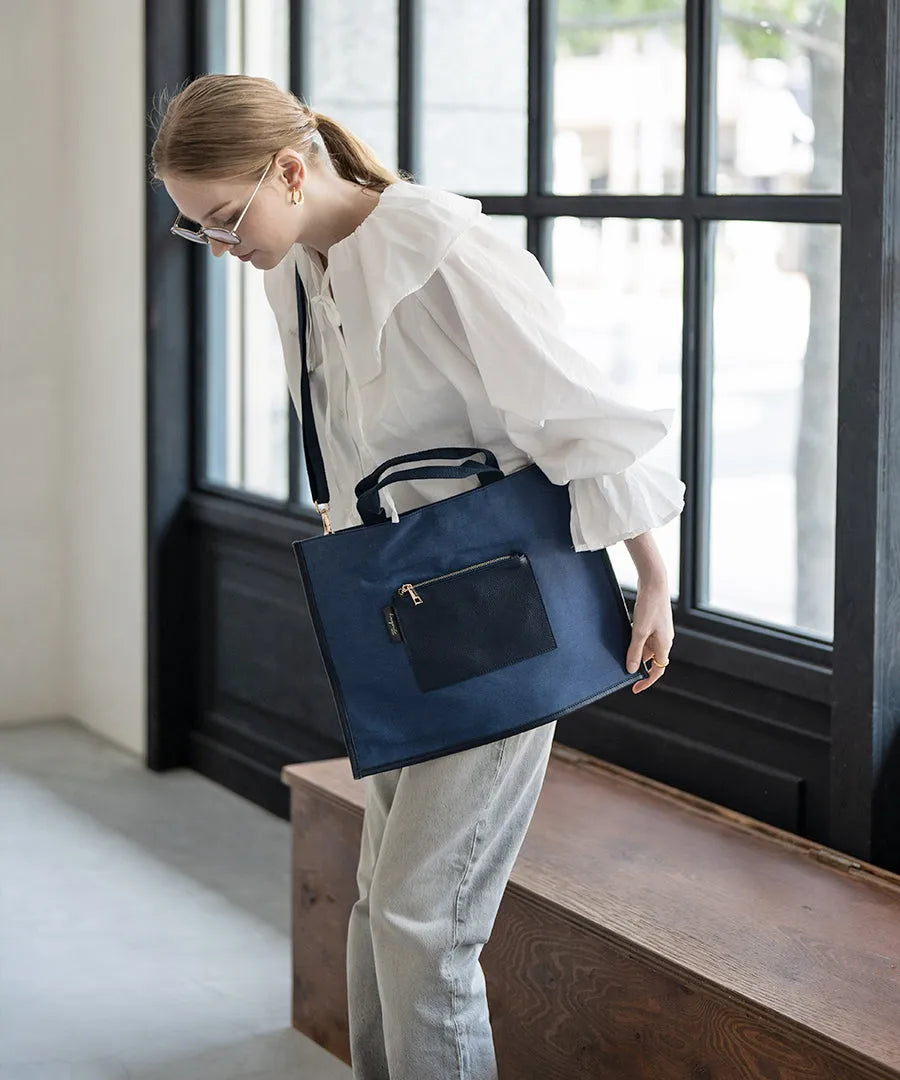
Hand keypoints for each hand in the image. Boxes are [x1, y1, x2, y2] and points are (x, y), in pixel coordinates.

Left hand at [625, 577, 673, 693]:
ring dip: (635, 650)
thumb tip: (631, 669)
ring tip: (620, 652)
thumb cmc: (650, 606)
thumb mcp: (639, 631)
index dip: (647, 681)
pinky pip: (644, 636)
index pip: (658, 670)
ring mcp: (660, 630)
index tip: (635, 688)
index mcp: (665, 644)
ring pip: (647, 647)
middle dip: (638, 664)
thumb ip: (634, 651)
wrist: (654, 582)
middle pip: (652, 659)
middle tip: (622, 668)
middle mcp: (665, 639)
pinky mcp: (654, 621)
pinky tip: (624, 636)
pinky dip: (635, 640)